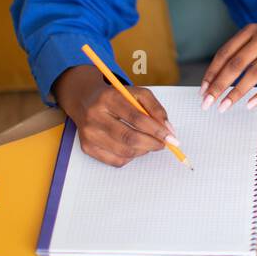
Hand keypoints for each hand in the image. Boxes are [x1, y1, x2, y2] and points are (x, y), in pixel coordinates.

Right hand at [53, 65, 177, 167]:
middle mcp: (95, 116)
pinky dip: (131, 157)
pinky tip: (133, 146)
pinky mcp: (87, 147)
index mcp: (109, 98)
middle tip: (163, 144)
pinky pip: (116, 161)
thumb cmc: (116, 97)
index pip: (137, 118)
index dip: (157, 130)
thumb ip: (155, 108)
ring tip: (148, 142)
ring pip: (124, 152)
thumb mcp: (137, 94)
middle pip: (129, 138)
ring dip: (143, 150)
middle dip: (152, 143)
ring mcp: (89, 133)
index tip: (171, 137)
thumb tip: (168, 130)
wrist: (85, 100)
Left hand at [199, 15, 256, 110]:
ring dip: (236, 93)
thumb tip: (220, 76)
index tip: (204, 89)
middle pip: (235, 64)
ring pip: (253, 74)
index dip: (212, 72)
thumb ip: (244, 49)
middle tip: (208, 102)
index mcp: (252, 30)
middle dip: (219, 86)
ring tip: (225, 106)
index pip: (225, 53)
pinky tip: (251, 104)